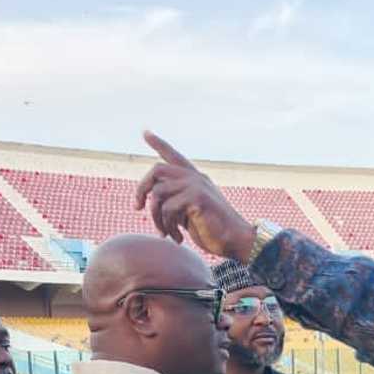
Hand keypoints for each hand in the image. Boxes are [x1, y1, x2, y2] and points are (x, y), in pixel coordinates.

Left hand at [136, 132, 255, 258]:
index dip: (159, 144)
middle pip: (157, 171)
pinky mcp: (197, 198)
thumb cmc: (213, 230)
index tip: (145, 132)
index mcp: (194, 178)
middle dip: (141, 189)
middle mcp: (195, 177)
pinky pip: (168, 209)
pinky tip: (177, 238)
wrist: (235, 240)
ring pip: (158, 194)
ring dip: (156, 218)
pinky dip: (168, 227)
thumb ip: (175, 201)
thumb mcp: (189, 212)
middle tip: (137, 208)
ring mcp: (196, 185)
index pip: (173, 156)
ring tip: (164, 233)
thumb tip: (151, 201)